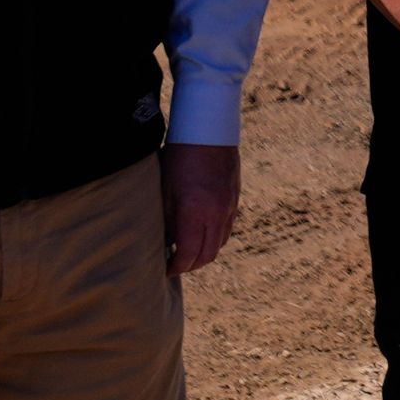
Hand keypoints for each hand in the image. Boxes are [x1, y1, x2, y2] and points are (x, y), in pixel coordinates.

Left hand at [163, 143, 241, 273]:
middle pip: (207, 255)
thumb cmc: (179, 157)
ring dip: (203, 253)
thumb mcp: (165, 190)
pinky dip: (214, 237)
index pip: (189, 254)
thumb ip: (167, 220)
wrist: (208, 129)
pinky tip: (201, 231)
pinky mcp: (235, 197)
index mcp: (196, 212)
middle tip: (174, 265)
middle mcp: (217, 213)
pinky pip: (227, 227)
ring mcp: (230, 205)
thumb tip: (164, 243)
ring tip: (186, 250)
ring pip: (219, 243)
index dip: (175, 267)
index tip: (163, 270)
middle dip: (190, 265)